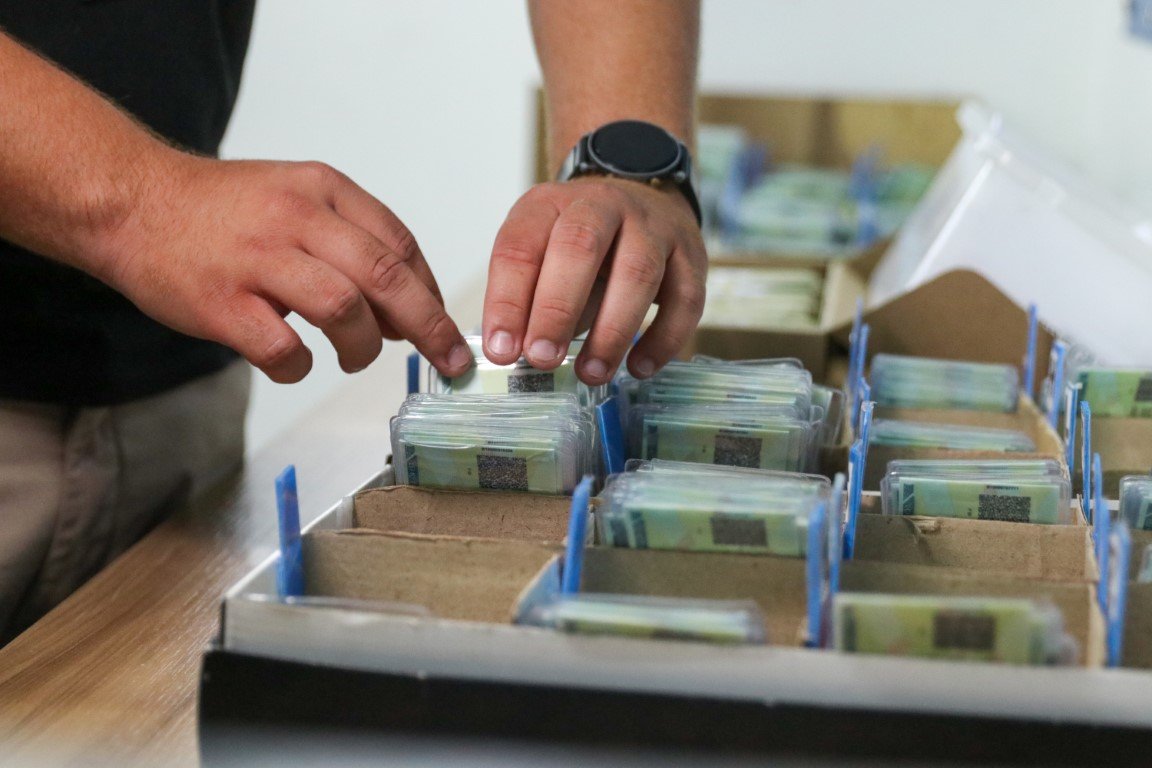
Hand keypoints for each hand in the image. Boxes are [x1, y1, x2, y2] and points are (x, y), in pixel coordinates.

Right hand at [94, 152, 471, 382]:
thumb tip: (401, 311)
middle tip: (448, 360)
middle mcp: (296, 218)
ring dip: (362, 345)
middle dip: (427, 326)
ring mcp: (256, 258)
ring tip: (353, 356)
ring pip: (343, 308)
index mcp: (322, 190)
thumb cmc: (225, 211)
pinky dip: (300, 366)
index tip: (441, 326)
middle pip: (384, 276)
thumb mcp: (296, 197)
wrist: (132, 201)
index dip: (428, 292)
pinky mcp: (220, 301)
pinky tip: (295, 363)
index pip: (398, 243)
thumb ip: (350, 242)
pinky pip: (282, 347)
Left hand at [483, 176, 705, 383]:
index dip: (508, 300)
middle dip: (557, 308)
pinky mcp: (691, 255)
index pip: (521, 247)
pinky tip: (639, 367)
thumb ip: (531, 298)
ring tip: (591, 373)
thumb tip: (516, 353)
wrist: (645, 199)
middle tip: (543, 358)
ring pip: (638, 272)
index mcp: (551, 204)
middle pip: (579, 246)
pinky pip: (685, 298)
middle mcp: (603, 206)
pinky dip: (663, 338)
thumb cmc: (583, 244)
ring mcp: (653, 227)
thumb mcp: (544, 253)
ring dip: (612, 330)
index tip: (501, 349)